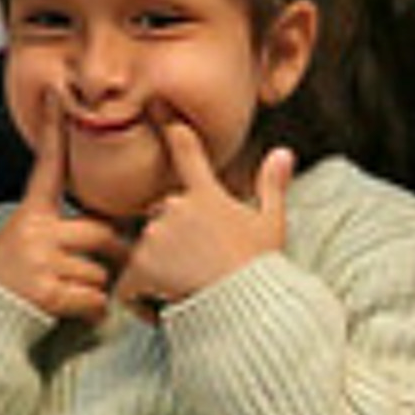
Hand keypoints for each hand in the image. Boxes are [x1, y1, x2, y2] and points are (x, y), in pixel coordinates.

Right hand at [0, 103, 124, 322]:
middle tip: (120, 261)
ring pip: (100, 272)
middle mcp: (32, 232)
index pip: (47, 167)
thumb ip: (62, 225)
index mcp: (30, 214)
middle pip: (102, 232)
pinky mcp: (44, 293)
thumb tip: (114, 224)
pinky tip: (78, 311)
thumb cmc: (16, 275)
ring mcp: (38, 262)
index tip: (58, 94)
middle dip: (117, 251)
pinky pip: (95, 300)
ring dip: (99, 287)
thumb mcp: (28, 237)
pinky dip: (96, 310)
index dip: (53, 130)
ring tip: (74, 292)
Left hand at [120, 121, 290, 312]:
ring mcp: (155, 237)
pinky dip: (139, 298)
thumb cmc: (261, 267)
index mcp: (206, 195)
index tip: (158, 106)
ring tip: (185, 289)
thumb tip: (284, 152)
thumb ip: (271, 186)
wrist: (246, 307)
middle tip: (198, 265)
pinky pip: (129, 284)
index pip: (186, 151)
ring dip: (157, 268)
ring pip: (146, 248)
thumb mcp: (272, 224)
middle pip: (162, 214)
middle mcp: (175, 208)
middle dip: (173, 236)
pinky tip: (160, 309)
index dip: (171, 126)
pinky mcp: (140, 268)